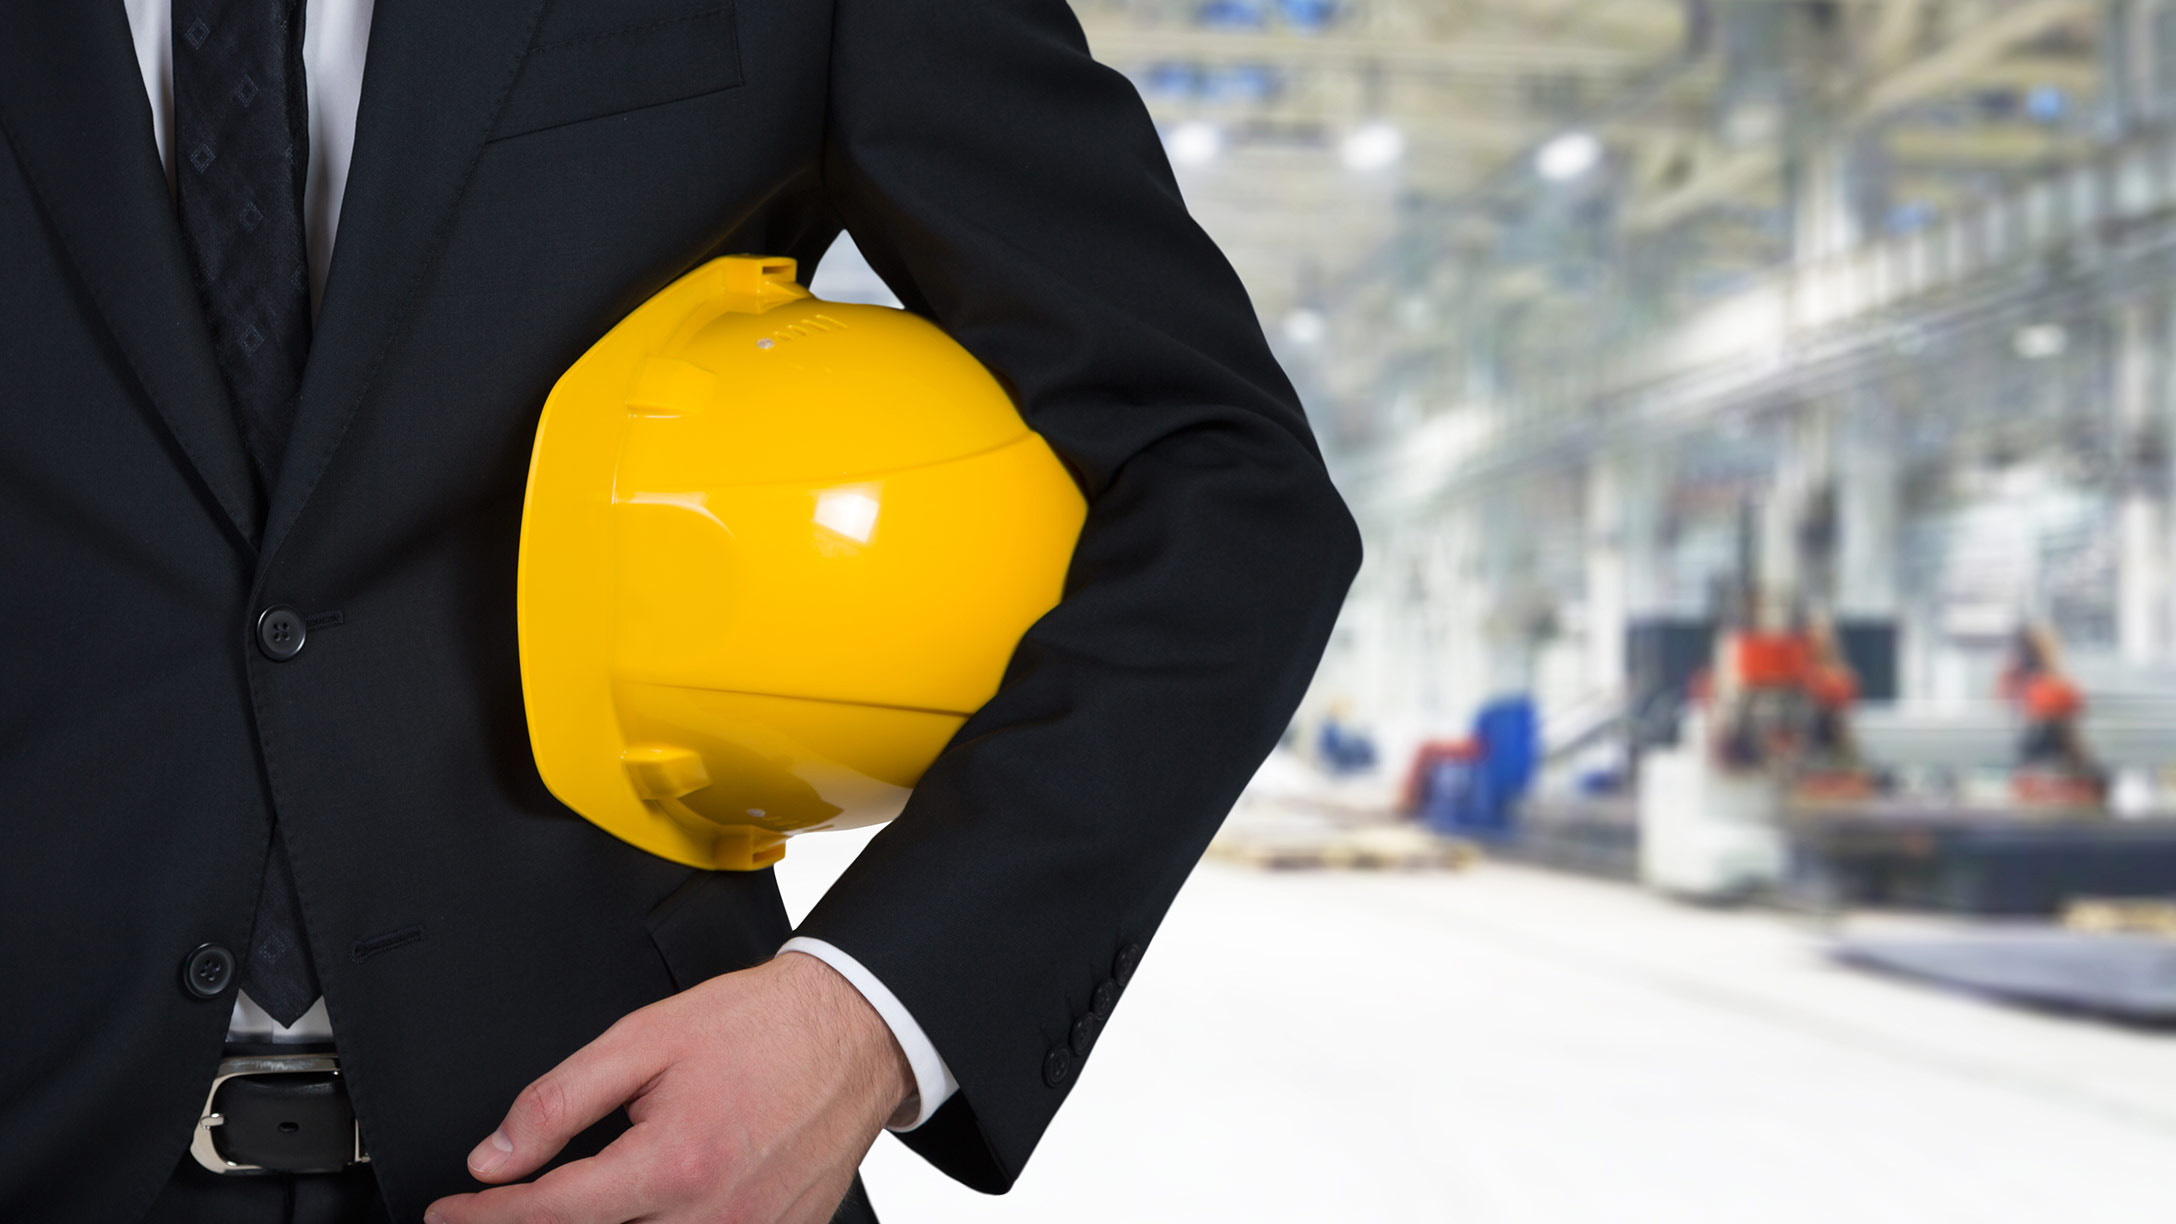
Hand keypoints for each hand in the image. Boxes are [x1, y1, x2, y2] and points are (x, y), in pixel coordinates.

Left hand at [424, 951, 912, 1223]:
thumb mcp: (644, 1038)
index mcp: (674, 1163)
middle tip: (506, 1207)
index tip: (450, 1213)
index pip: (550, 1215)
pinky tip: (654, 1207)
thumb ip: (559, 1100)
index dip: (484, 1219)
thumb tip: (495, 1157)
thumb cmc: (759, 1027)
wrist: (853, 1031)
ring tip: (585, 1198)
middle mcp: (712, 1216)